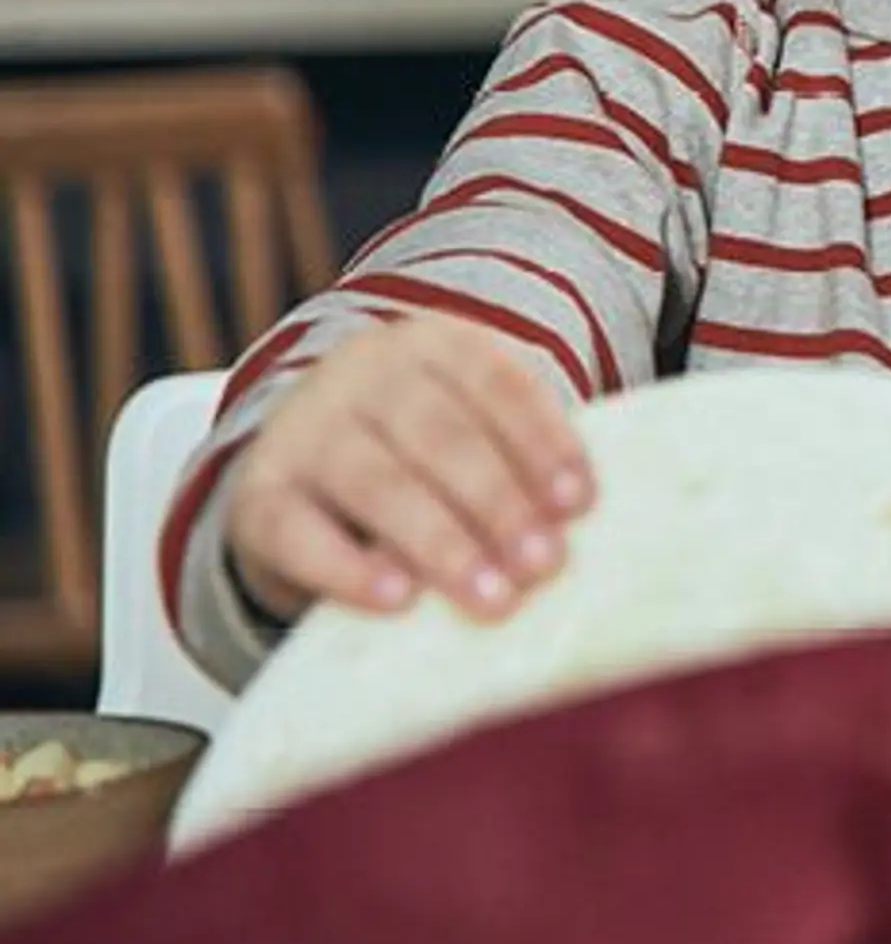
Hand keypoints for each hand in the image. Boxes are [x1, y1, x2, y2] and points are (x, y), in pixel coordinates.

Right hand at [223, 312, 592, 623]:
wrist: (300, 460)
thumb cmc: (420, 452)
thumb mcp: (469, 429)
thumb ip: (516, 462)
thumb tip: (570, 530)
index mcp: (435, 344)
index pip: (496, 383)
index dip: (541, 442)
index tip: (578, 504)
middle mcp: (364, 374)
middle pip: (440, 434)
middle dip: (498, 502)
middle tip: (544, 565)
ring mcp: (304, 430)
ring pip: (377, 482)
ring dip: (440, 543)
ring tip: (490, 595)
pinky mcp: (258, 495)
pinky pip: (297, 532)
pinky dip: (348, 569)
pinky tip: (395, 599)